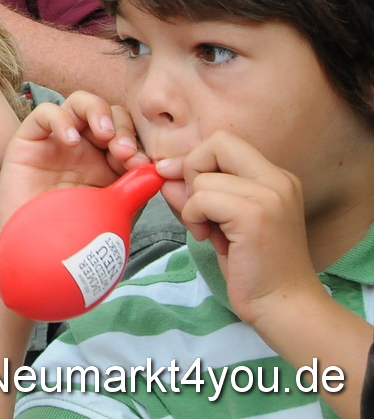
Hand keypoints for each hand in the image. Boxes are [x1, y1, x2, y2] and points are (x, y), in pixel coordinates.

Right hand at [0, 91, 146, 231]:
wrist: (36, 251)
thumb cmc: (74, 234)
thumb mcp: (115, 211)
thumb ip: (136, 188)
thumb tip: (159, 168)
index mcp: (107, 162)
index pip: (129, 133)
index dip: (140, 141)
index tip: (144, 164)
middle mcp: (84, 147)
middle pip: (109, 113)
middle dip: (123, 128)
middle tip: (125, 152)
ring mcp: (58, 141)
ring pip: (80, 103)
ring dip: (98, 112)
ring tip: (105, 135)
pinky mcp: (30, 139)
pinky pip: (45, 112)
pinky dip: (60, 119)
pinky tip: (70, 140)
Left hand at [155, 132, 318, 326]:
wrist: (284, 305)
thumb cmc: (251, 265)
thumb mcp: (221, 219)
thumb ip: (196, 191)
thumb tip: (163, 168)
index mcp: (276, 177)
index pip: (223, 142)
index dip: (197, 160)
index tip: (189, 190)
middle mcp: (278, 179)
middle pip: (216, 143)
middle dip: (193, 171)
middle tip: (200, 209)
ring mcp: (269, 195)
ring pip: (201, 177)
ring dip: (192, 206)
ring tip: (212, 232)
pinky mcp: (254, 215)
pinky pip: (200, 198)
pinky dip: (193, 217)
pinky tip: (211, 239)